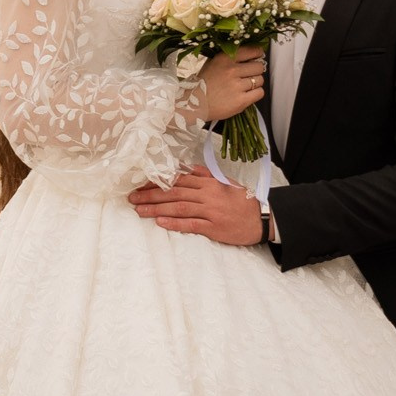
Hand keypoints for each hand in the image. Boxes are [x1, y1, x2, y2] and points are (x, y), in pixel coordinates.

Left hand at [130, 173, 265, 246]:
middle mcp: (208, 194)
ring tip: (139, 211)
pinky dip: (174, 223)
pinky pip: (191, 224)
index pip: (178, 179)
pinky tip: (160, 222)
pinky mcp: (214, 227)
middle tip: (132, 198)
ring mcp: (210, 211)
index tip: (140, 184)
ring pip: (179, 207)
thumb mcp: (224, 183)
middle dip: (150, 195)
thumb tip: (186, 169)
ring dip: (156, 208)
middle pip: (174, 192)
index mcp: (209, 182)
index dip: (157, 182)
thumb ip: (205, 175)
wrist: (262, 218)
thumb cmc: (242, 201)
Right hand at [197, 46, 265, 120]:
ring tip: (245, 86)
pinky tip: (247, 94)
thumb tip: (249, 54)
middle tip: (249, 75)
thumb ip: (229, 57)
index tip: (257, 57)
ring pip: (260, 80)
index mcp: (225, 58)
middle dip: (256, 70)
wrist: (194, 104)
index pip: (252, 51)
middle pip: (259, 66)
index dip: (257, 54)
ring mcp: (236, 86)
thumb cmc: (203, 84)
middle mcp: (232, 71)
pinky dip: (256, 93)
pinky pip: (259, 93)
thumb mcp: (212, 63)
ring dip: (255, 83)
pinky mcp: (240, 101)